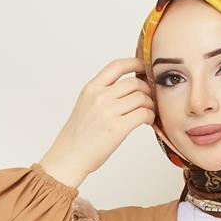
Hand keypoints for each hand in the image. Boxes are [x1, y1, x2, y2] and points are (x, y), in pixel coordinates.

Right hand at [38, 58, 155, 188]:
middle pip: (134, 82)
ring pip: (141, 98)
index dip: (135, 63)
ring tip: (148, 112)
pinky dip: (150, 116)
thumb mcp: (85, 105)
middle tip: (149, 98)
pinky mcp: (117, 128)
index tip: (143, 68)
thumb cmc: (78, 136)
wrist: (69, 157)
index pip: (117, 66)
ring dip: (150, 104)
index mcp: (91, 88)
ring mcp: (109, 112)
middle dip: (147, 89)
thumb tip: (129, 87)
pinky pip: (143, 114)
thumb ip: (103, 93)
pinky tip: (147, 121)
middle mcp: (100, 96)